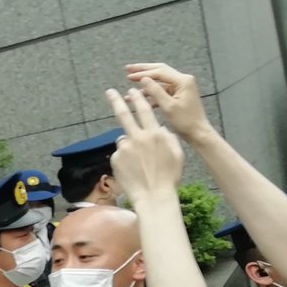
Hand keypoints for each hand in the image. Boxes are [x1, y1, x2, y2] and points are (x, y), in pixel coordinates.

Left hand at [106, 87, 185, 204]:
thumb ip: (167, 137)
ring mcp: (125, 148)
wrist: (154, 196)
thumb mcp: (176, 153)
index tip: (133, 90)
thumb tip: (160, 128)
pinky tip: (132, 169)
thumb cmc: (168, 176)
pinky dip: (124, 158)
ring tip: (138, 162)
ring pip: (123, 139)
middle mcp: (138, 137)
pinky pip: (119, 154)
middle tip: (110, 92)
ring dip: (128, 144)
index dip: (138, 98)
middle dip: (116, 101)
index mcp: (155, 134)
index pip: (145, 110)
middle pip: (124, 114)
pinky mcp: (116, 159)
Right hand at [124, 63, 212, 141]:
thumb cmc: (186, 121)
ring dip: (145, 83)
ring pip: (159, 81)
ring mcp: (180, 87)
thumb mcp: (168, 106)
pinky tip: (139, 97)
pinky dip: (150, 93)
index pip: (159, 72)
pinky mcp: (177, 95)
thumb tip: (143, 79)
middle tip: (128, 68)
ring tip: (130, 81)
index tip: (128, 75)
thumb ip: (155, 91)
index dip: (142, 73)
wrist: (198, 133)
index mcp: (183, 81)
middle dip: (143, 70)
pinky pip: (161, 90)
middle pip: (160, 71)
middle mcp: (183, 81)